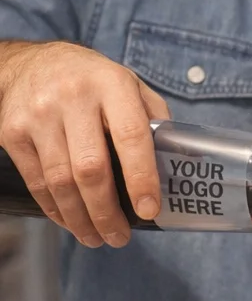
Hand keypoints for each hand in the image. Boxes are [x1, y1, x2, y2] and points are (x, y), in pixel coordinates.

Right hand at [0, 41, 169, 247]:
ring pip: (60, 180)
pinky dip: (55, 208)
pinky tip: (71, 222)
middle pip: (91, 168)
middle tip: (120, 237)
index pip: (131, 137)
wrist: (29, 62)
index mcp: (112, 85)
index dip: (141, 178)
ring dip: (80, 218)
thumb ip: (155, 120)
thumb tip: (186, 161)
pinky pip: (36, 180)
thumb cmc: (93, 80)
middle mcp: (73, 98)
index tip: (150, 210)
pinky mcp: (12, 132)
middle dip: (107, 211)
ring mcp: (38, 115)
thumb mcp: (130, 85)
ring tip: (97, 238)